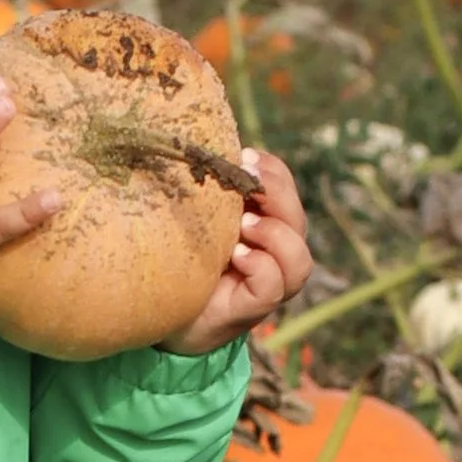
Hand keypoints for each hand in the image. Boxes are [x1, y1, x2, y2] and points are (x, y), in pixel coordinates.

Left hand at [158, 149, 312, 353]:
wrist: (163, 316)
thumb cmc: (180, 261)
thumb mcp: (195, 218)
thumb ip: (207, 191)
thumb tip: (198, 145)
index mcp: (263, 223)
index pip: (285, 189)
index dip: (273, 171)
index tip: (245, 157)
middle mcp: (274, 254)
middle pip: (297, 219)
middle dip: (277, 194)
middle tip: (248, 180)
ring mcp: (269, 284)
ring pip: (298, 257)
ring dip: (275, 234)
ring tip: (243, 225)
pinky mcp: (253, 308)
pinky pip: (273, 285)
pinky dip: (260, 266)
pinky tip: (237, 256)